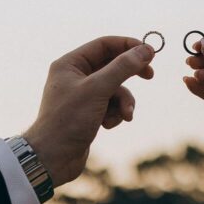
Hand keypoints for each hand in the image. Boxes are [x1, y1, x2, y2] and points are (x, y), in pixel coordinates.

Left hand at [24, 36, 154, 187]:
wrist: (53, 158)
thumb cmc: (69, 120)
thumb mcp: (98, 90)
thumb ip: (123, 68)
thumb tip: (146, 50)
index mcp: (70, 64)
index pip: (104, 44)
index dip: (128, 46)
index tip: (150, 52)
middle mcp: (75, 76)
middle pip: (112, 66)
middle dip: (130, 75)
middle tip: (150, 75)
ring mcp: (82, 95)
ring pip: (115, 89)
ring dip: (123, 102)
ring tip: (125, 115)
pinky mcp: (88, 113)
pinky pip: (111, 106)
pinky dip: (115, 114)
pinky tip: (108, 125)